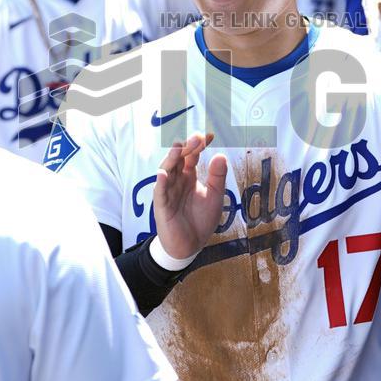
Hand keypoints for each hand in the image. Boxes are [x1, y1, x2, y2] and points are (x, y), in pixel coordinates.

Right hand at [153, 133, 227, 258]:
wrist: (191, 245)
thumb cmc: (201, 219)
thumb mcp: (215, 196)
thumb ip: (217, 177)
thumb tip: (220, 155)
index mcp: (189, 176)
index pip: (191, 156)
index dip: (198, 145)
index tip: (208, 135)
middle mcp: (177, 180)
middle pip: (178, 159)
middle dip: (186, 148)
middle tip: (196, 139)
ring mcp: (168, 191)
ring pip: (166, 171)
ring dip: (172, 159)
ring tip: (178, 148)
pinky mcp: (162, 206)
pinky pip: (160, 192)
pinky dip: (161, 182)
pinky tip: (164, 174)